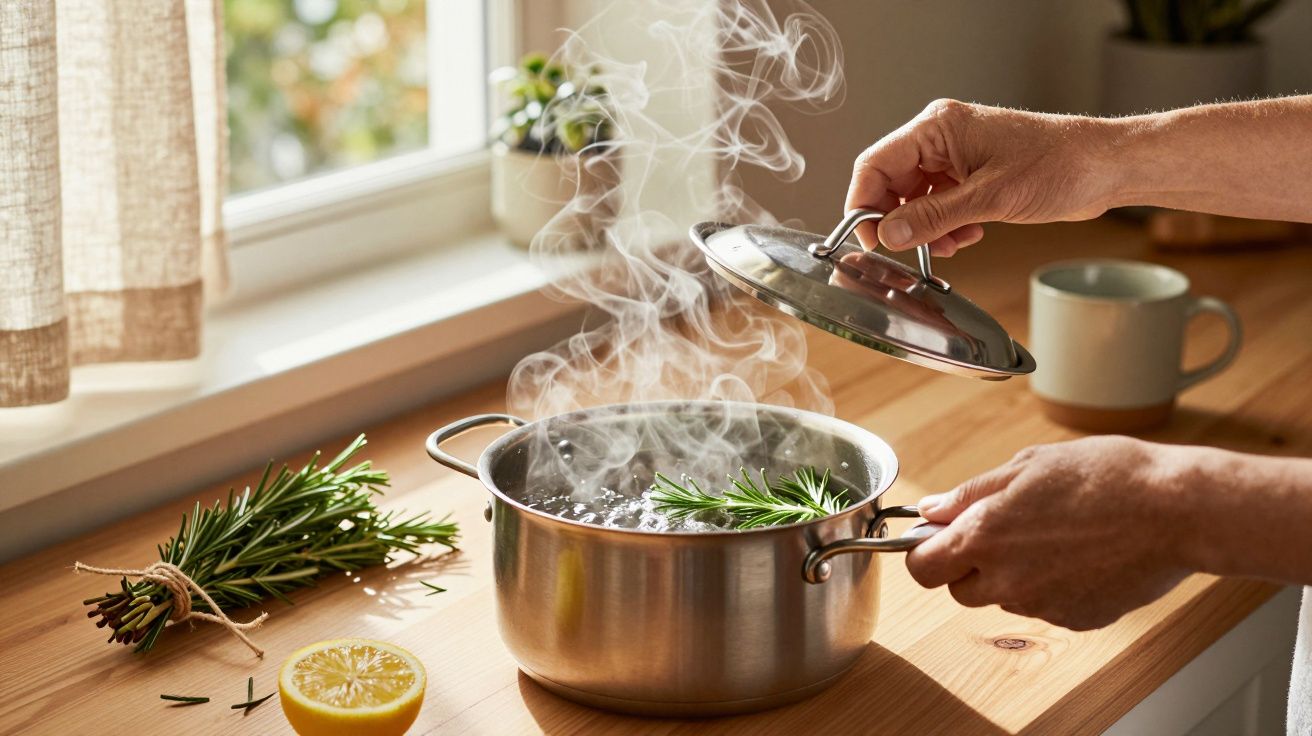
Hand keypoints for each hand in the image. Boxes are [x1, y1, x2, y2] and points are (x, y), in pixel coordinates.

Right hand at [845, 99, 1116, 255]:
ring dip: (924, 228)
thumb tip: (889, 234)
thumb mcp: (990, 198)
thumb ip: (933, 217)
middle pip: (890, 183)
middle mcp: (941, 138)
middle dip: (897, 221)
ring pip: (913, 199)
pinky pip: (937, 204)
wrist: (1104, 168)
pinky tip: (966, 235)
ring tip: (948, 245)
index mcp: (938, 128)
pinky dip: (943, 226)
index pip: (875, 164)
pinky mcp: (971, 175)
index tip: (869, 240)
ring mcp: (956, 157)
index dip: (863, 204)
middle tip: (908, 250)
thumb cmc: (1059, 164)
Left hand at [904, 436, 1196, 630]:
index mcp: (985, 537)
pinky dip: (1052, 586)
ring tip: (1054, 535)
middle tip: (1002, 531)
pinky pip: (1045, 606)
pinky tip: (1081, 554)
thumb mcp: (1026, 467)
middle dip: (969, 565)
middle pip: (959, 590)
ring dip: (1012, 575)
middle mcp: (1007, 581)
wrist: (1176, 510)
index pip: (920, 568)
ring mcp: (1042, 606)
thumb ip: (971, 494)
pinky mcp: (1076, 620)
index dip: (925, 551)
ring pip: (1003, 598)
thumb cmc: (1107, 477)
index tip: (938, 537)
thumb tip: (932, 510)